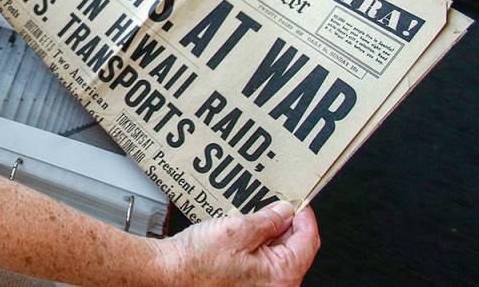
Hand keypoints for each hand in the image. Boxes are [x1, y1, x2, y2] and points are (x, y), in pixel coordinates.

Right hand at [159, 202, 319, 286]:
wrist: (170, 273)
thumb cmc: (198, 261)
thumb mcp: (238, 230)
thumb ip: (268, 220)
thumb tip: (285, 211)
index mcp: (282, 275)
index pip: (308, 240)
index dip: (305, 215)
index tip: (299, 200)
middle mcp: (276, 286)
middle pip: (295, 248)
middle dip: (286, 222)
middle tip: (274, 202)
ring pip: (278, 253)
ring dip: (270, 232)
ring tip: (254, 214)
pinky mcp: (247, 284)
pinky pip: (262, 261)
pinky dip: (258, 243)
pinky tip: (244, 230)